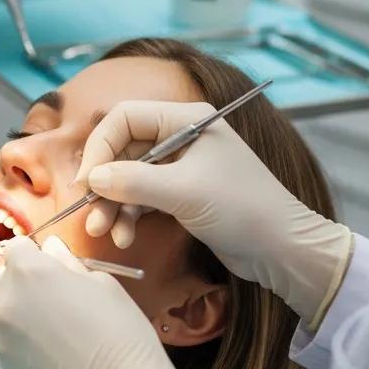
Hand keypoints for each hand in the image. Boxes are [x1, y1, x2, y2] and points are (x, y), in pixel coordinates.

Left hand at [0, 236, 201, 368]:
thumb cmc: (118, 330)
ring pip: (2, 318)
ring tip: (55, 337)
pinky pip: (9, 352)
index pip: (15, 249)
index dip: (33, 256)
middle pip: (1, 282)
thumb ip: (67, 263)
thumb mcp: (102, 284)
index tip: (49, 268)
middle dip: (21, 285)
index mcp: (28, 272)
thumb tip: (51, 249)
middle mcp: (5, 302)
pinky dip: (24, 352)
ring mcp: (0, 339)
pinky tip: (53, 363)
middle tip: (53, 302)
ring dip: (20, 319)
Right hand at [72, 100, 351, 321]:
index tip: (86, 183)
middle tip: (88, 214)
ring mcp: (179, 165)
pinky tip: (124, 237)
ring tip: (103, 232)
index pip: (124, 119)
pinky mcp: (179, 192)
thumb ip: (132, 182)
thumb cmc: (242, 210)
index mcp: (186, 119)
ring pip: (127, 177)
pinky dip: (128, 215)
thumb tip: (91, 179)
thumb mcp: (183, 193)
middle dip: (103, 184)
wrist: (282, 250)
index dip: (100, 148)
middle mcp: (179, 136)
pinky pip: (140, 197)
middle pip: (121, 150)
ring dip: (111, 205)